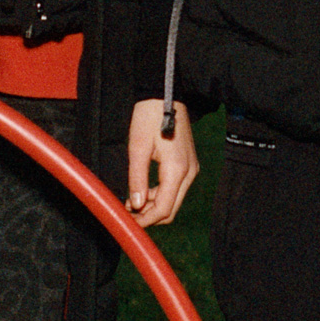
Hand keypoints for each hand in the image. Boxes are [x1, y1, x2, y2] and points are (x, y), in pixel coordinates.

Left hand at [126, 98, 199, 226]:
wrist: (164, 96)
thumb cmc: (149, 118)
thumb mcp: (138, 148)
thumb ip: (137, 179)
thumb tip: (136, 205)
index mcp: (177, 170)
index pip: (164, 208)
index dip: (146, 220)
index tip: (129, 224)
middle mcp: (189, 172)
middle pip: (171, 209)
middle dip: (150, 216)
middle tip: (128, 214)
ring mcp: (191, 169)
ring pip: (173, 200)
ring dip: (153, 206)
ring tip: (131, 200)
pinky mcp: (187, 165)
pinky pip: (175, 189)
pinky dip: (159, 194)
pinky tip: (143, 190)